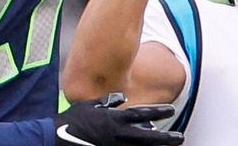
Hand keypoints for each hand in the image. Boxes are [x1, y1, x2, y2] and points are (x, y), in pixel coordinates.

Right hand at [56, 93, 181, 145]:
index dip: (158, 111)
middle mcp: (119, 134)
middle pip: (148, 137)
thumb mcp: (90, 106)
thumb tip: (121, 98)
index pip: (142, 113)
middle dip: (165, 138)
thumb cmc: (72, 121)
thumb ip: (107, 101)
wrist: (57, 139)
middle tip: (180, 138)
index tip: (171, 110)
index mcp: (115, 119)